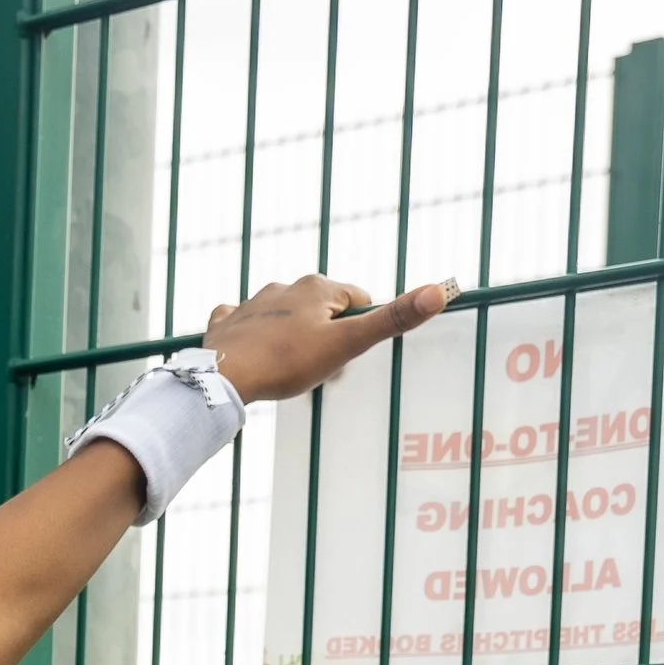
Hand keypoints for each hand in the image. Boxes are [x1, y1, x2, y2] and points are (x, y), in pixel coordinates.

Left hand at [203, 269, 458, 403]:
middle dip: (325, 335)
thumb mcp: (347, 345)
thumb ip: (391, 320)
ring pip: (284, 315)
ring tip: (286, 367)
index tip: (347, 355)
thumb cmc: (287, 362)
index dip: (358, 330)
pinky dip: (251, 334)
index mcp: (318, 288)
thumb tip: (439, 291)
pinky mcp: (226, 321)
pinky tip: (250, 351)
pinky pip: (243, 321)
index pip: (357, 301)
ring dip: (291, 336)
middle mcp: (285, 287)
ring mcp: (253, 302)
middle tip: (317, 367)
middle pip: (320, 309)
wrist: (225, 377)